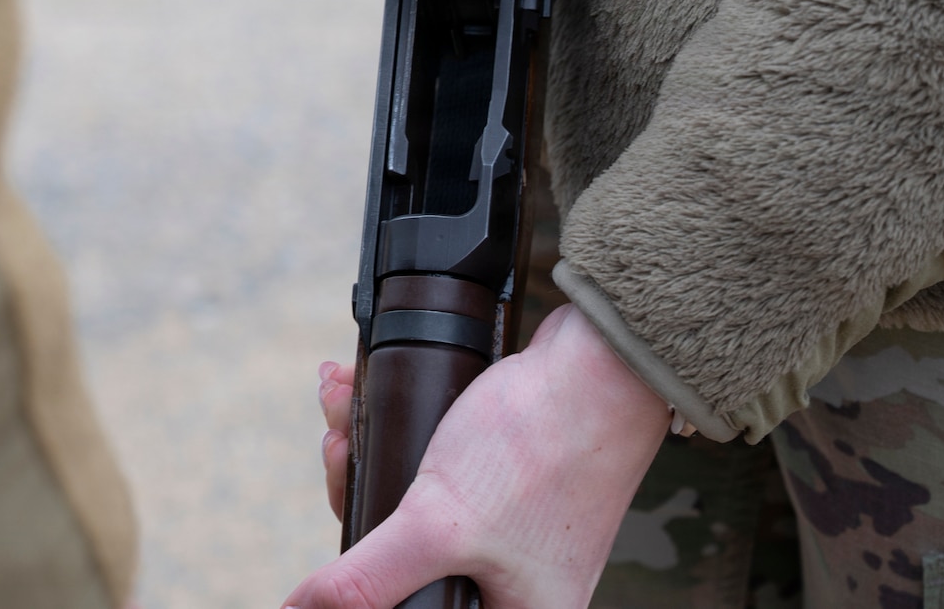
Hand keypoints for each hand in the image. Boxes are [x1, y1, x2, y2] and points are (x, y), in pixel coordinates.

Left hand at [296, 306, 669, 608]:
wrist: (606, 361)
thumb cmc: (539, 451)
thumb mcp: (440, 523)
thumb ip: (368, 579)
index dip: (356, 575)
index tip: (337, 507)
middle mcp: (515, 582)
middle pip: (400, 553)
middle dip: (355, 484)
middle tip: (339, 442)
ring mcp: (512, 526)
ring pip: (411, 498)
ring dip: (365, 445)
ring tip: (345, 400)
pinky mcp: (506, 474)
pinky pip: (431, 460)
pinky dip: (392, 425)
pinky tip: (363, 389)